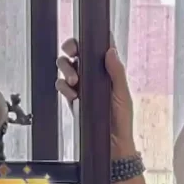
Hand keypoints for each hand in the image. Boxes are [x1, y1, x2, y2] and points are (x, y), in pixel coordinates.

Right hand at [58, 35, 135, 152]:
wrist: (110, 145)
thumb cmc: (121, 120)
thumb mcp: (122, 95)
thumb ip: (116, 73)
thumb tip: (110, 51)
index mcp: (108, 71)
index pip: (98, 48)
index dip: (90, 39)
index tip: (85, 37)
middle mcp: (93, 75)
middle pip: (77, 52)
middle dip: (71, 48)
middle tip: (71, 52)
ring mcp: (81, 85)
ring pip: (66, 66)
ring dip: (66, 68)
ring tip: (74, 80)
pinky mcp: (72, 97)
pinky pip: (61, 85)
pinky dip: (63, 86)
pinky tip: (71, 93)